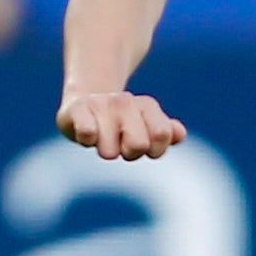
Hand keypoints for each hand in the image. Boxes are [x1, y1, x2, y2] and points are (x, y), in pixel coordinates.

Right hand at [57, 91, 187, 160]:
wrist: (83, 104)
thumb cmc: (122, 123)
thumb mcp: (147, 127)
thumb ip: (165, 133)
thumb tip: (179, 133)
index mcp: (147, 105)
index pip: (162, 135)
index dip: (155, 149)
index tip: (145, 144)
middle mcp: (125, 102)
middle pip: (138, 146)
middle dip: (129, 152)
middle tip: (120, 142)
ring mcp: (101, 104)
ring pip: (110, 150)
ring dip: (106, 149)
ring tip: (102, 136)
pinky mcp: (77, 109)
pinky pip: (87, 133)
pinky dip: (87, 139)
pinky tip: (87, 133)